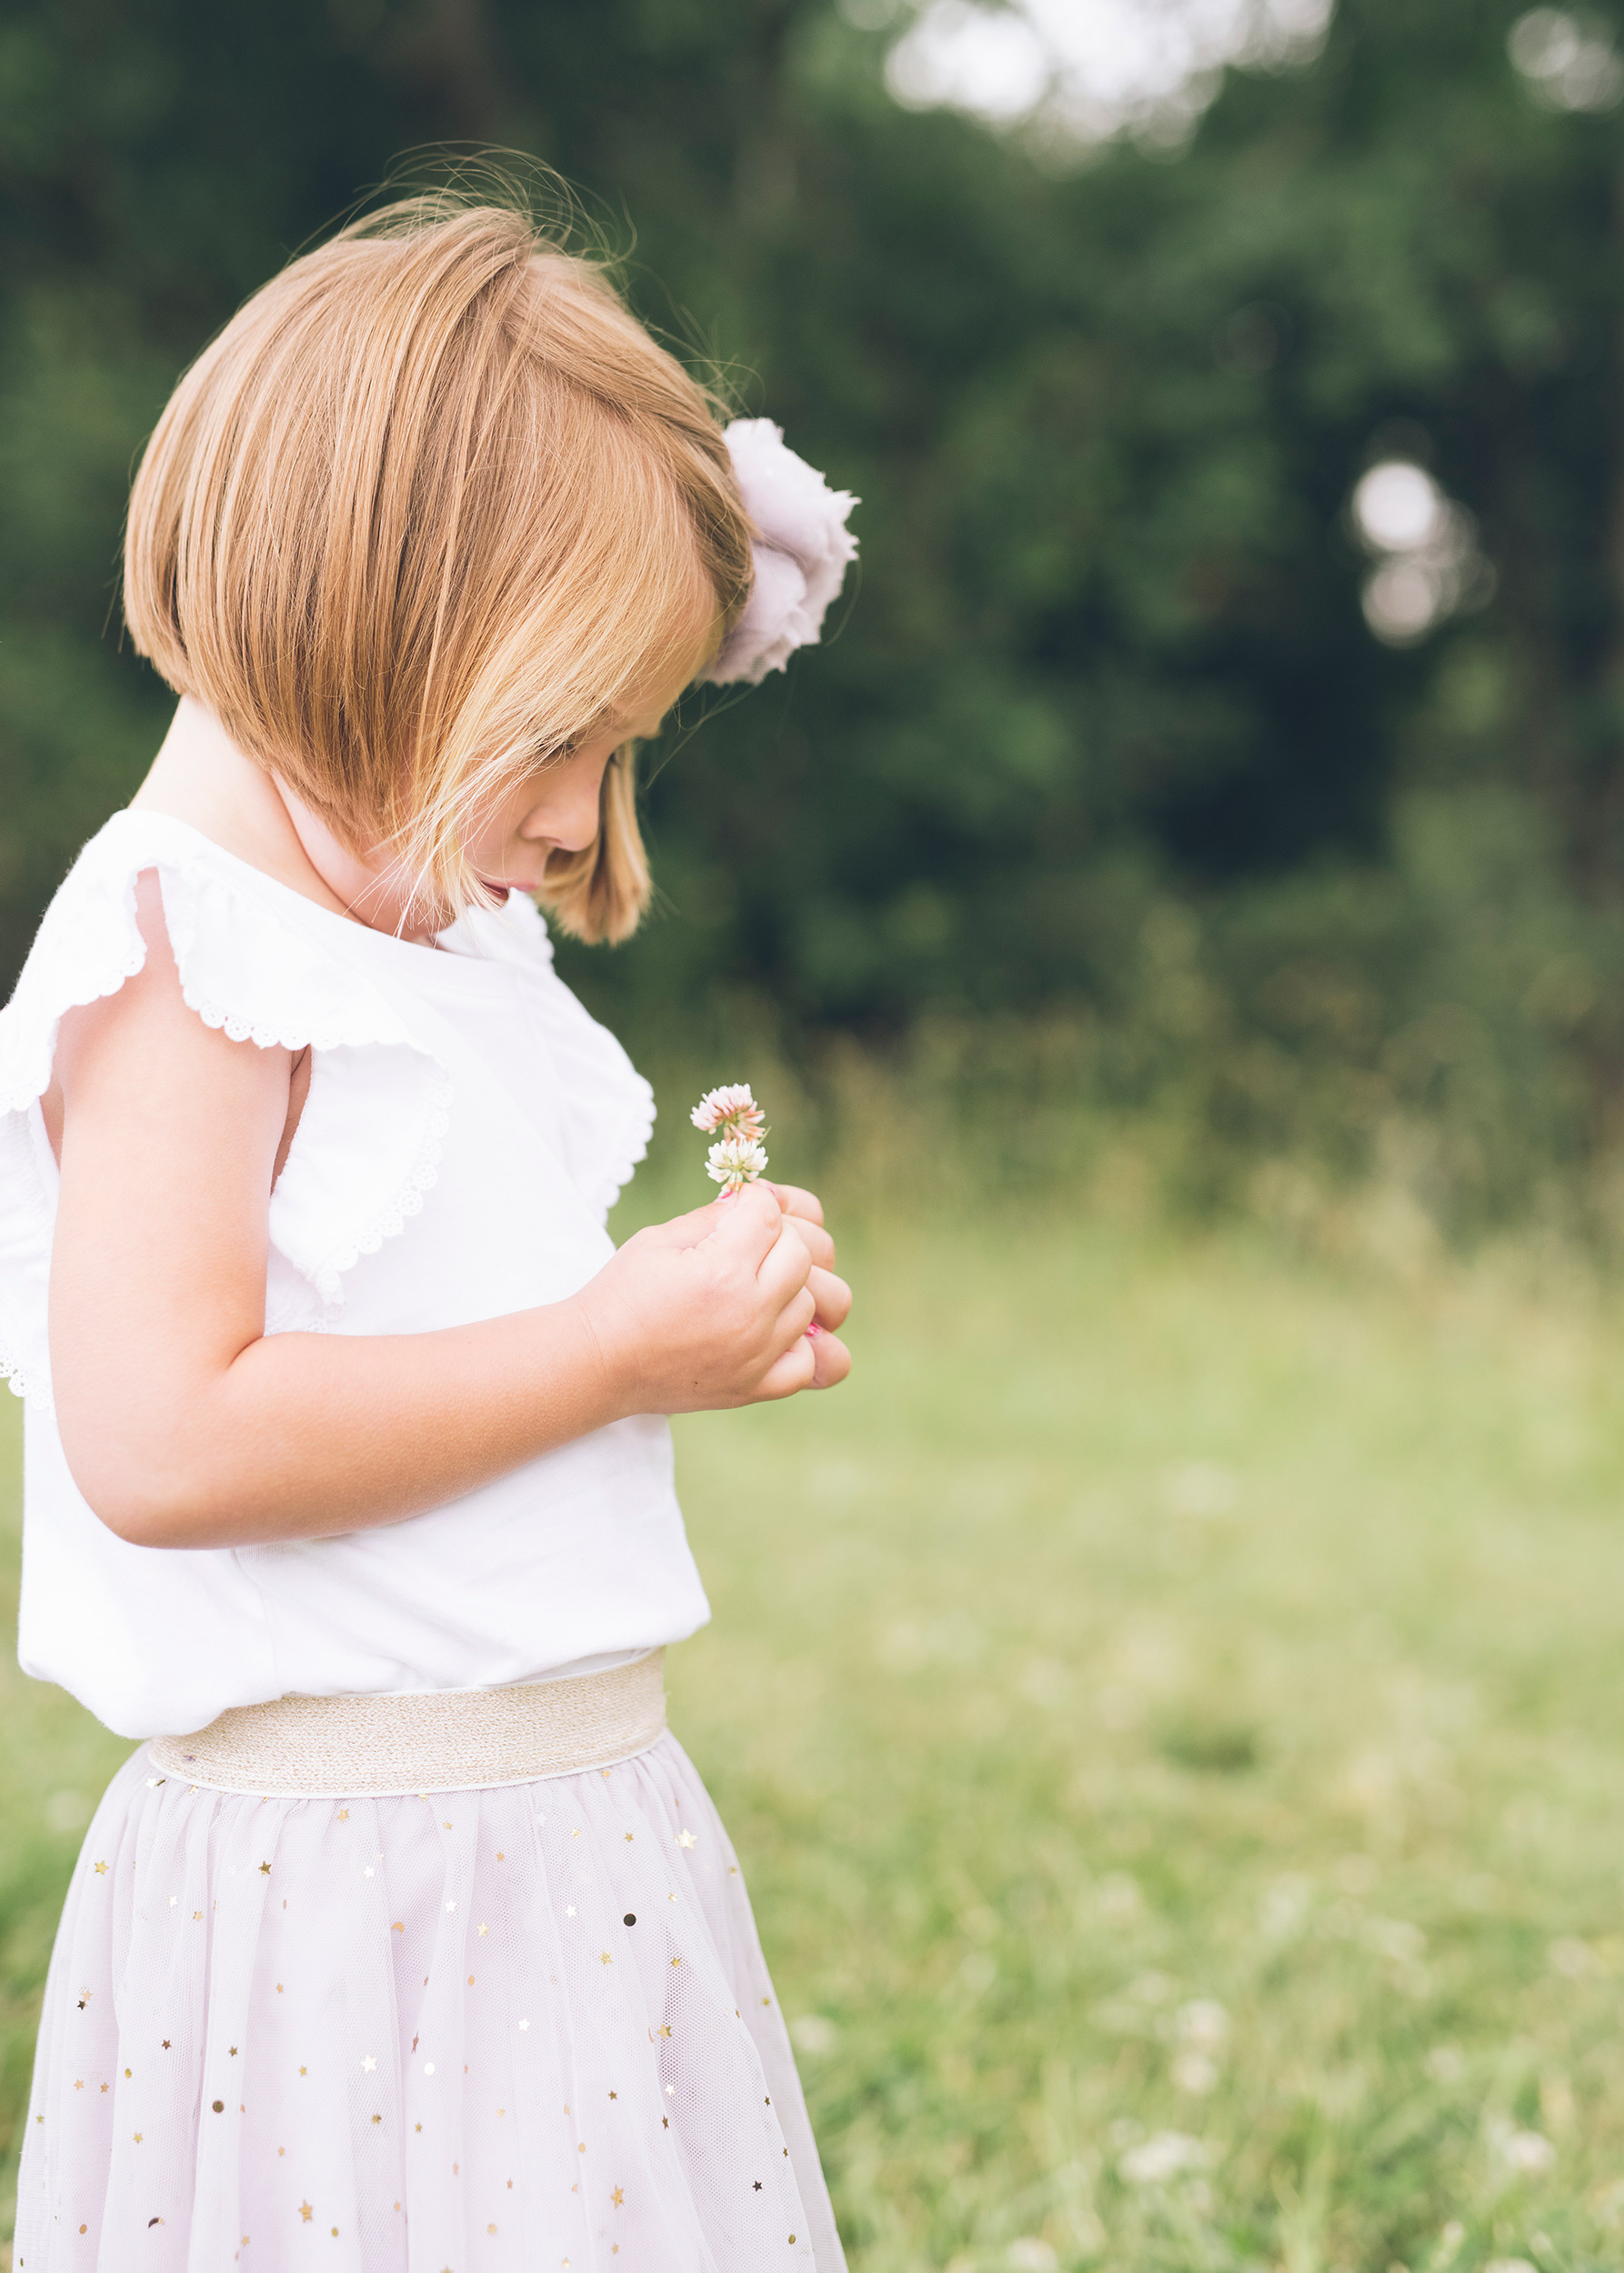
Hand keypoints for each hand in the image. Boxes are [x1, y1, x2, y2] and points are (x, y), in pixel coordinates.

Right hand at [573, 1183, 848, 1415]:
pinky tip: (773, 1332)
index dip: (755, 1202)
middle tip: (748, 1244)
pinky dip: (802, 1345)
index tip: (738, 1209)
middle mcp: (750, 1313)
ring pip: (815, 1302)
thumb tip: (757, 1200)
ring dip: (791, 1287)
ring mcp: (758, 1354)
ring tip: (758, 1286)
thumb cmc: (622, 1295)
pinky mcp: (756, 1387)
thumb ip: (714, 1215)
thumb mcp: (659, 1239)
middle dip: (780, 1237)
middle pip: (804, 1253)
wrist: (598, 1362)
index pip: (772, 1214)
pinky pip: (813, 1363)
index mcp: (723, 1270)